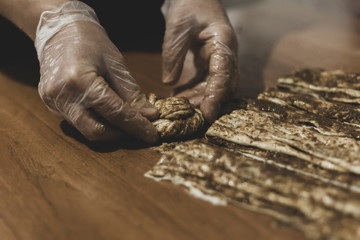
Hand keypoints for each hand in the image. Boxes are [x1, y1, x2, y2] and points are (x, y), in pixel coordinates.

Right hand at [35, 1, 158, 141]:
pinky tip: (106, 112)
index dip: (136, 126)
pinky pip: (77, 121)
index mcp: (80, 80)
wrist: (60, 31)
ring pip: (85, 129)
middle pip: (96, 131)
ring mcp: (53, 101)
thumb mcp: (116, 64)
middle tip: (139, 128)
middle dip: (121, 134)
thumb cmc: (92, 42)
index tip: (152, 135)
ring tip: (125, 120)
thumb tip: (150, 116)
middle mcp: (62, 95)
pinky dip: (95, 121)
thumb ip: (132, 93)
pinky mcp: (50, 104)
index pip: (115, 113)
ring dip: (109, 129)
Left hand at [161, 0, 239, 122]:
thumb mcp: (177, 26)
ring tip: (181, 111)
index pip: (223, 75)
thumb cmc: (189, 3)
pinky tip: (179, 98)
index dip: (216, 96)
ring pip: (213, 87)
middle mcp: (225, 54)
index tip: (207, 114)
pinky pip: (204, 82)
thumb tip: (170, 84)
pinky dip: (193, 92)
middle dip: (209, 103)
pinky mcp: (208, 62)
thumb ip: (173, 55)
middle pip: (223, 86)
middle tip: (192, 118)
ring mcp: (217, 59)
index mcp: (223, 43)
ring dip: (199, 100)